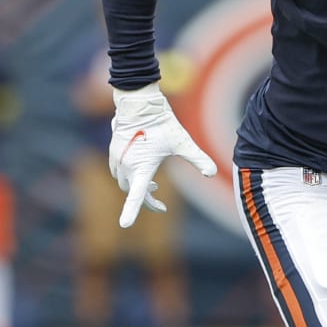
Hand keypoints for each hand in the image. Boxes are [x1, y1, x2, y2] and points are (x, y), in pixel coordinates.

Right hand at [109, 82, 217, 226]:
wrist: (139, 101)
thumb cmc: (161, 122)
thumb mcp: (182, 141)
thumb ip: (198, 158)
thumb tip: (213, 173)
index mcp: (141, 167)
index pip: (135, 196)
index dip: (130, 212)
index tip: (124, 225)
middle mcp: (125, 165)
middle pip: (132, 192)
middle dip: (145, 199)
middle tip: (160, 203)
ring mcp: (117, 158)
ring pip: (124, 181)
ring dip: (136, 187)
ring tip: (155, 186)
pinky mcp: (113, 150)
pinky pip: (118, 171)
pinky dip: (129, 176)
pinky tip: (141, 168)